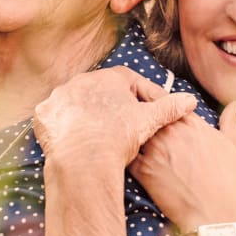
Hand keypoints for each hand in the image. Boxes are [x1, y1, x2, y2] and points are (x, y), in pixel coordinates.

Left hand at [34, 66, 196, 170]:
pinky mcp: (44, 115)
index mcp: (108, 78)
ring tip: (97, 134)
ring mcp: (59, 97)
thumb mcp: (149, 120)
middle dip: (112, 104)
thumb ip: (169, 107)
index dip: (142, 94)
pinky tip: (72, 138)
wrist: (84, 158)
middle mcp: (81, 81)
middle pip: (101, 90)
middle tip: (122, 124)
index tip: (149, 109)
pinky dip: (63, 126)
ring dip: (86, 114)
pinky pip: (55, 117)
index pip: (129, 80)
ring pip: (77, 103)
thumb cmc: (118, 136)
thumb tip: (190, 100)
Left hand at [128, 102, 235, 229]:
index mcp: (189, 123)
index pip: (163, 99)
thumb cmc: (230, 182)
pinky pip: (125, 155)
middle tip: (128, 111)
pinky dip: (122, 152)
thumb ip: (231, 122)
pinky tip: (122, 154)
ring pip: (132, 131)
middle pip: (143, 111)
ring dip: (127, 130)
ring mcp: (154, 151)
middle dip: (135, 110)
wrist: (216, 216)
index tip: (149, 103)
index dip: (153, 99)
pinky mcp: (143, 172)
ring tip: (121, 130)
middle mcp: (169, 132)